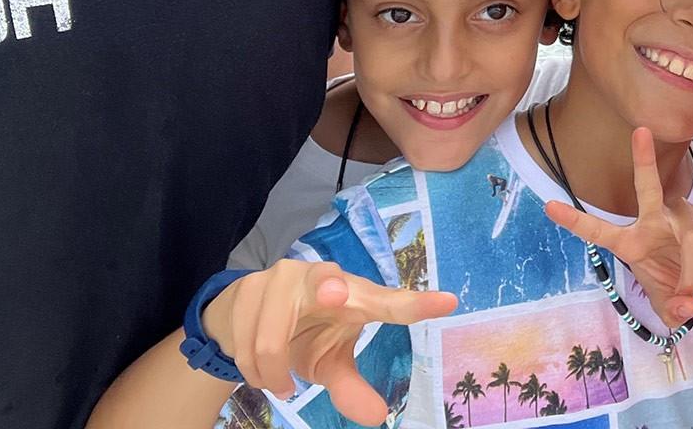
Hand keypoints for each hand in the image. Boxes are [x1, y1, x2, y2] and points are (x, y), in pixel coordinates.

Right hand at [203, 260, 457, 425]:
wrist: (244, 316)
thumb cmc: (301, 334)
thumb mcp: (328, 364)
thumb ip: (351, 387)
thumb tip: (379, 416)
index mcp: (353, 296)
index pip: (389, 301)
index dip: (417, 305)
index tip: (449, 302)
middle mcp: (320, 277)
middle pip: (327, 280)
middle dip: (330, 288)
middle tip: (337, 298)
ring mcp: (282, 278)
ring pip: (272, 338)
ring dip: (273, 373)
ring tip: (281, 383)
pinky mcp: (248, 286)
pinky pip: (245, 344)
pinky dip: (253, 372)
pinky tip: (260, 370)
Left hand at [543, 126, 692, 325]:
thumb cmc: (675, 283)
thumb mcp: (666, 304)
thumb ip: (671, 310)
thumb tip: (685, 308)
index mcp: (633, 241)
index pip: (600, 230)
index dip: (575, 220)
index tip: (548, 206)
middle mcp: (656, 218)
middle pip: (649, 186)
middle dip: (644, 160)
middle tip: (640, 132)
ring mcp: (684, 214)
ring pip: (691, 236)